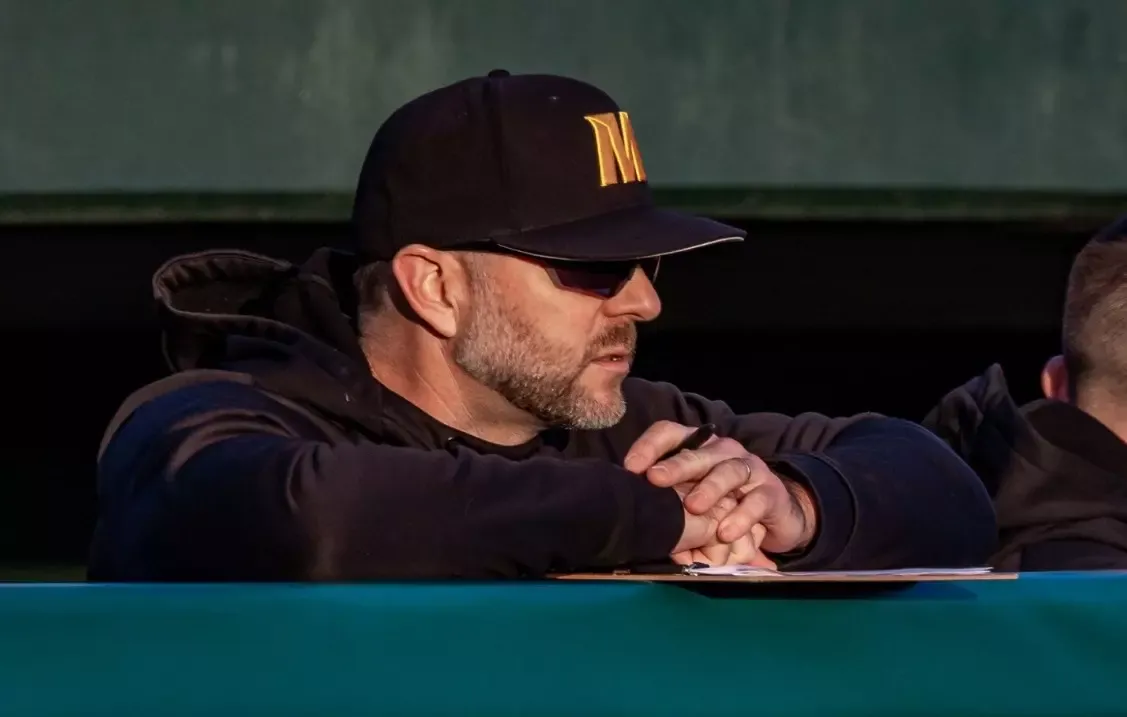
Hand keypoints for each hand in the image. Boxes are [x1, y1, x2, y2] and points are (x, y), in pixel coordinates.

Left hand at [626, 421, 816, 555]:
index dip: (649, 446)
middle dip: (676, 466)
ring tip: (693, 507)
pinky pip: (756, 501)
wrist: (774, 513)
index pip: (670, 433)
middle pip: (698, 452)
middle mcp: (722, 451)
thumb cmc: (723, 503)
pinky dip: (741, 516)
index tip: (630, 467)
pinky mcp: (770, 492)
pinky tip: (725, 531)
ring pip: (729, 471)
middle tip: (655, 479)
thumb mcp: (693, 501)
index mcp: (697, 448)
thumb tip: (640, 527)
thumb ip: (670, 507)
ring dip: (710, 488)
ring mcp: (749, 468)